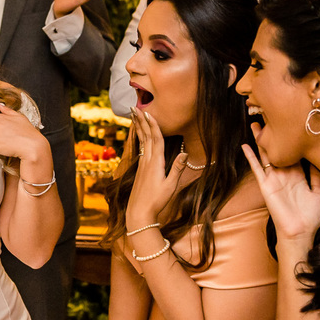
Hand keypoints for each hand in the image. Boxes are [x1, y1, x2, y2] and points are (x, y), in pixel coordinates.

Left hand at [125, 110, 185, 226]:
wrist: (139, 212)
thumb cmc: (157, 201)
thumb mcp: (171, 186)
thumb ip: (177, 168)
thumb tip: (185, 153)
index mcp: (156, 163)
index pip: (156, 139)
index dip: (153, 124)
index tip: (148, 111)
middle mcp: (147, 161)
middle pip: (146, 136)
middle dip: (141, 121)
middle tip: (134, 107)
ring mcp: (142, 165)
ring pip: (141, 141)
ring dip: (139, 127)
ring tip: (134, 116)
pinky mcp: (140, 170)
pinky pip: (140, 149)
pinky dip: (139, 139)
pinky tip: (138, 135)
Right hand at [241, 129, 319, 243]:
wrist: (301, 232)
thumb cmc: (311, 216)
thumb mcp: (319, 192)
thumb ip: (317, 176)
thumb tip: (316, 158)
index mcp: (298, 175)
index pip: (293, 153)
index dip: (291, 140)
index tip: (291, 124)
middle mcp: (284, 174)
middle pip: (277, 150)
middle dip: (273, 136)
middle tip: (270, 118)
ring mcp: (274, 179)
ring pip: (265, 156)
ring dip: (260, 141)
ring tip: (255, 125)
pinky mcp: (266, 186)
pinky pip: (257, 169)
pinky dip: (251, 157)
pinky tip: (245, 146)